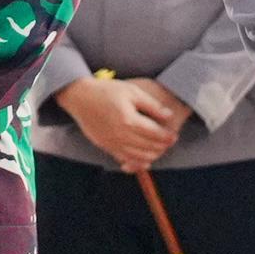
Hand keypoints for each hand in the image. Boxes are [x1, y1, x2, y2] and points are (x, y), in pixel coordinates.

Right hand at [56, 74, 187, 168]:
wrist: (80, 97)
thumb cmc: (107, 91)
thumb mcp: (132, 91)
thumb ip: (152, 105)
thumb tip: (169, 116)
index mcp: (129, 120)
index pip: (154, 134)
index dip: (166, 137)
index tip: (174, 136)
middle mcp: (120, 135)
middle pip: (147, 147)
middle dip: (161, 146)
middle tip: (169, 142)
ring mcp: (112, 143)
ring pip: (137, 157)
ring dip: (151, 155)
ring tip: (159, 149)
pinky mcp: (105, 146)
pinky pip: (124, 159)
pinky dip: (137, 162)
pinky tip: (145, 159)